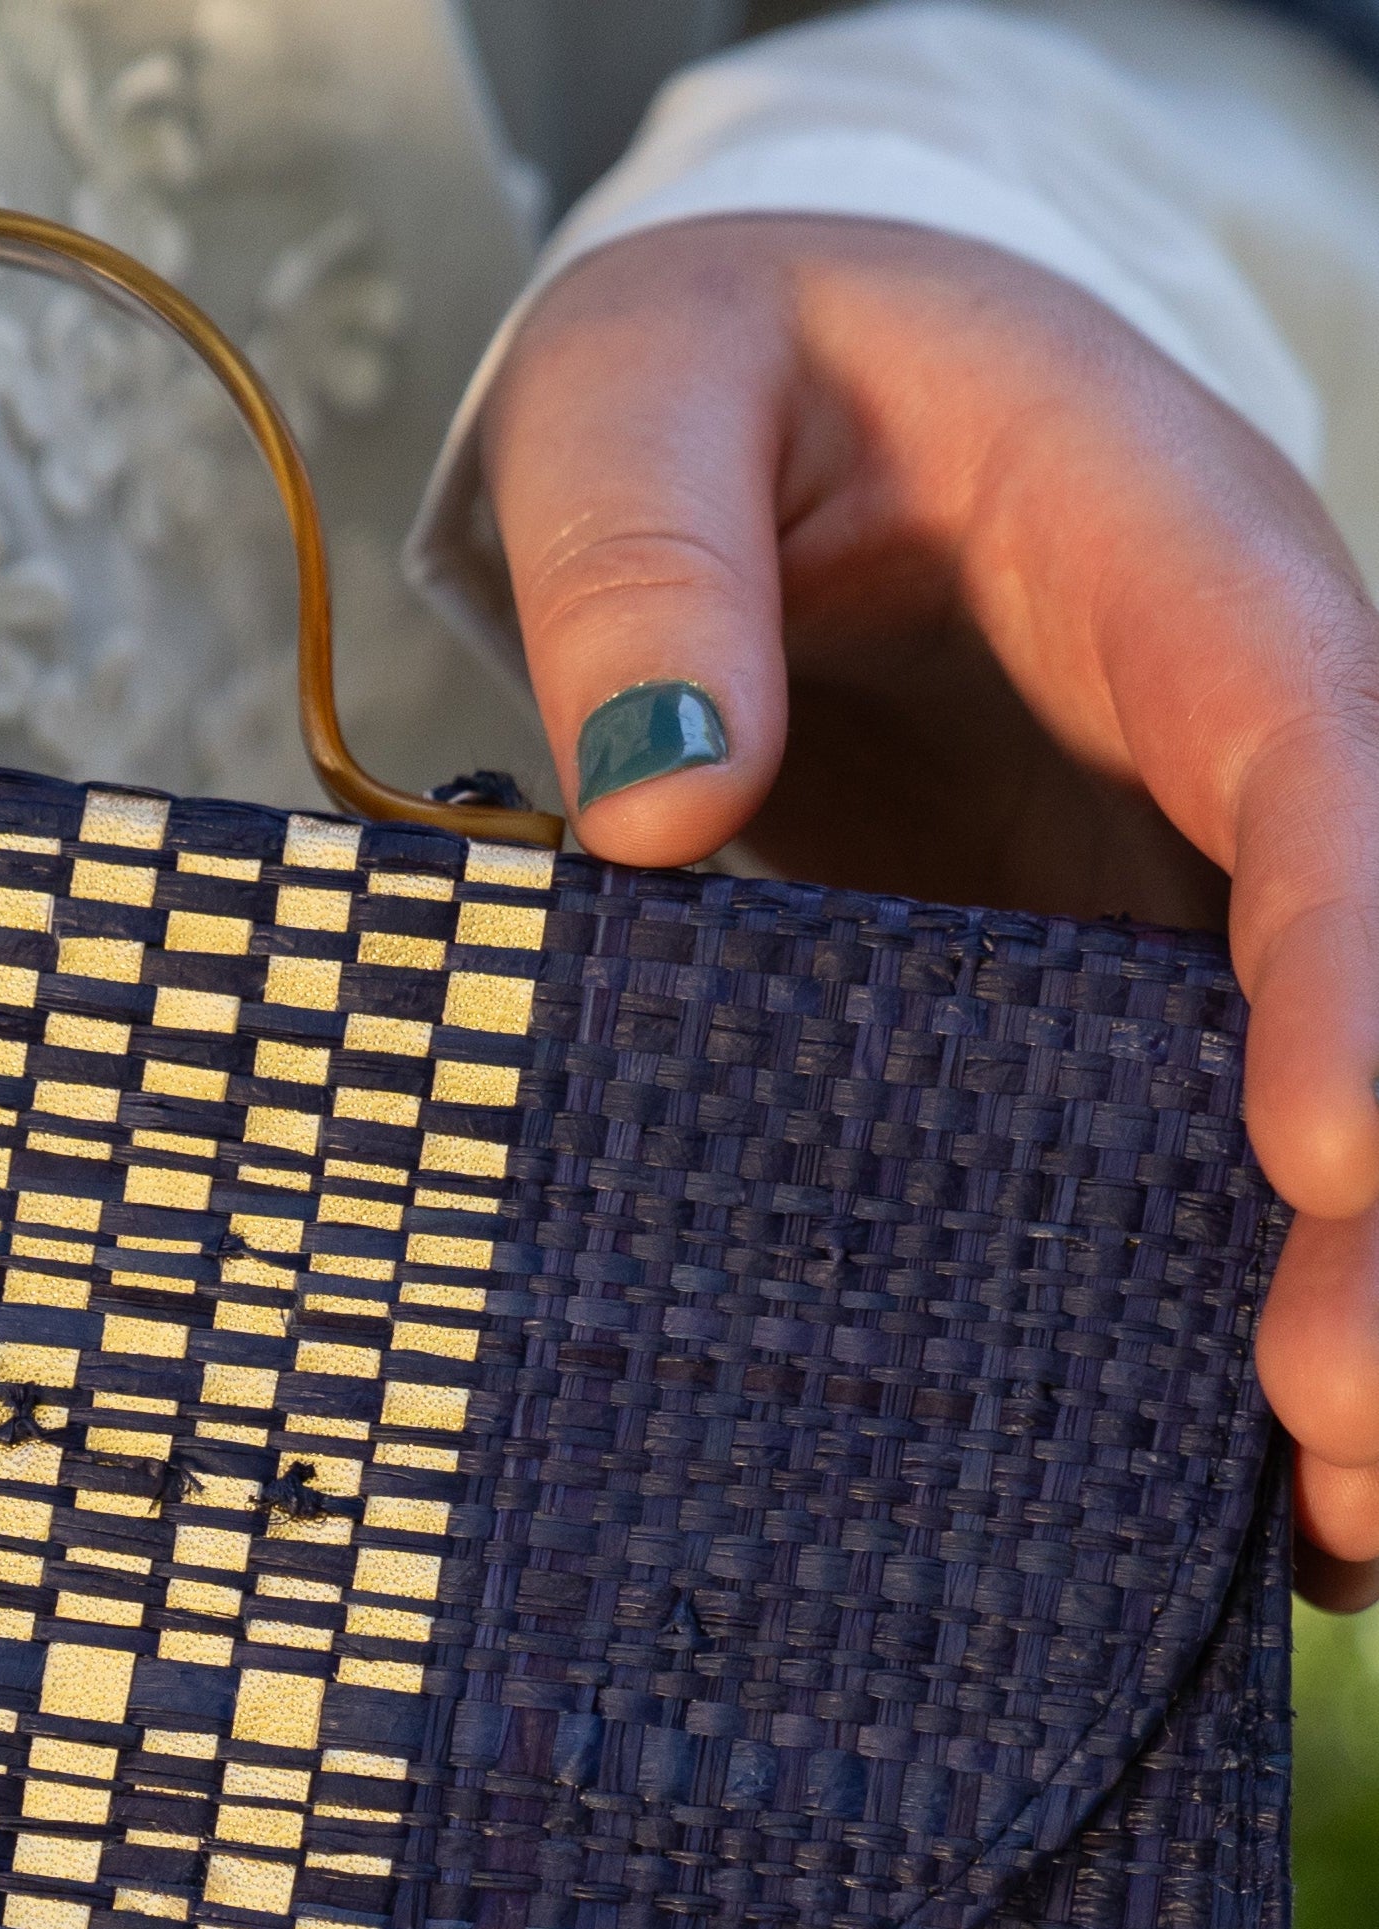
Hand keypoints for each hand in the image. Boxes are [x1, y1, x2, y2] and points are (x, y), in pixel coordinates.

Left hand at [482, 219, 1378, 1605]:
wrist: (762, 402)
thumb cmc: (719, 375)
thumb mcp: (646, 383)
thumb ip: (638, 549)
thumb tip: (654, 797)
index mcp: (1167, 562)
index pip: (1306, 753)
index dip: (1348, 957)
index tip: (1326, 1150)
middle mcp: (1229, 740)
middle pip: (1367, 965)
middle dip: (1374, 1209)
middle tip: (1335, 1423)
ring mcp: (1181, 888)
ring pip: (1327, 1103)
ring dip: (1341, 1311)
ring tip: (1333, 1537)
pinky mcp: (1107, 999)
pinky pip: (1206, 1161)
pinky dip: (1230, 1326)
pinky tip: (1254, 1524)